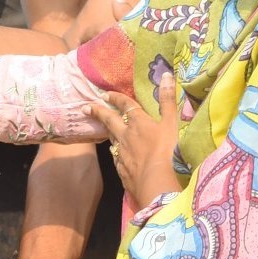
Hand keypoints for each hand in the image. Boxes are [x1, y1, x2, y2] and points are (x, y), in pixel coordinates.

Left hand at [85, 70, 182, 208]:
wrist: (156, 184)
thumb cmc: (167, 151)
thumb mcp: (171, 123)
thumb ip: (168, 100)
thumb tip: (165, 74)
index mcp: (138, 122)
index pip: (125, 105)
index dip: (116, 98)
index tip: (105, 93)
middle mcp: (125, 136)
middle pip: (109, 121)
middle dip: (98, 112)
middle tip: (85, 108)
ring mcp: (121, 154)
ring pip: (112, 140)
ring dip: (108, 133)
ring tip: (105, 130)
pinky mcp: (122, 171)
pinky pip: (117, 159)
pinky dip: (117, 154)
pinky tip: (118, 157)